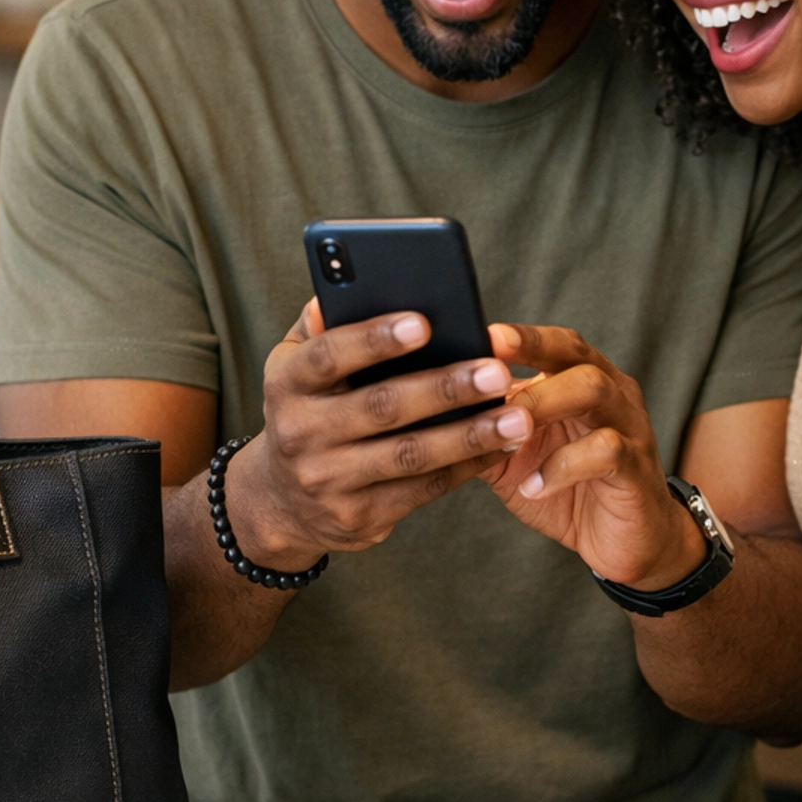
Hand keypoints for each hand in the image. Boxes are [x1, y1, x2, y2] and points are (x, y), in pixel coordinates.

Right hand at [226, 301, 529, 570]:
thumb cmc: (308, 409)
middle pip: (380, 407)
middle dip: (444, 389)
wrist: (283, 502)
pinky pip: (424, 490)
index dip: (374, 339)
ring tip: (519, 417)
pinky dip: (468, 467)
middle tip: (495, 372)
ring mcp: (329, 481)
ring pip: (410, 455)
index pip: (328, 356)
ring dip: (470, 435)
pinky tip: (503, 446)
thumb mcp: (296, 366)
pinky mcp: (359, 517)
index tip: (425, 323)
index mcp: (287, 383)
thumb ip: (321, 326)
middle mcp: (301, 434)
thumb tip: (341, 284)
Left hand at [478, 323, 705, 589]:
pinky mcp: (636, 466)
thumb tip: (429, 409)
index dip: (518, 336)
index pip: (552, 342)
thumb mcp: (515, 458)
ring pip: (593, 390)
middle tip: (487, 366)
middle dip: (531, 351)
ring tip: (508, 431)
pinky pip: (605, 450)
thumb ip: (484, 429)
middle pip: (575, 352)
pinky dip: (562, 467)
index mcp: (582, 380)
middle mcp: (611, 392)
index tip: (476, 333)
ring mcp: (628, 426)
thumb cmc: (566, 490)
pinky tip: (532, 487)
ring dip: (544, 404)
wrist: (627, 541)